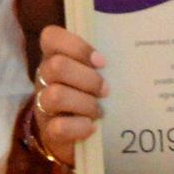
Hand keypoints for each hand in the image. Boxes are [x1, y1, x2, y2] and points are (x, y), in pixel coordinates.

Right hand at [32, 24, 106, 168]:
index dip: (77, 46)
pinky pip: (59, 127)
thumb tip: (130, 56)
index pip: (51, 37)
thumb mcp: (90, 74)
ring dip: (85, 103)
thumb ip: (99, 62)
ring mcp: (43, 104)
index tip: (101, 62)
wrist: (72, 136)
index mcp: (54, 57)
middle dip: (88, 79)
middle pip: (56, 66)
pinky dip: (79, 127)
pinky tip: (91, 127)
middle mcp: (44, 78)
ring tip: (100, 111)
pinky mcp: (48, 131)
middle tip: (106, 90)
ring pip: (56, 95)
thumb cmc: (88, 95)